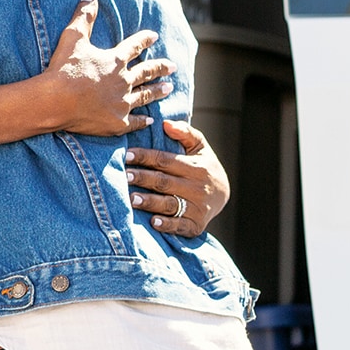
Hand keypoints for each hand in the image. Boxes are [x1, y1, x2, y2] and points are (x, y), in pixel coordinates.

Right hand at [32, 0, 173, 137]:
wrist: (56, 101)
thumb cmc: (63, 69)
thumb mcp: (72, 37)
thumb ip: (84, 15)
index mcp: (114, 60)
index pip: (134, 46)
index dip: (145, 40)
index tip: (154, 36)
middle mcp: (123, 81)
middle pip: (147, 72)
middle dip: (160, 67)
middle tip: (172, 66)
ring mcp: (122, 103)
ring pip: (146, 96)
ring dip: (158, 91)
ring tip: (169, 88)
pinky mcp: (117, 122)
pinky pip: (135, 121)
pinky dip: (143, 120)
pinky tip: (150, 120)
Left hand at [125, 119, 229, 238]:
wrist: (224, 193)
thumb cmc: (204, 166)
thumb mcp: (200, 147)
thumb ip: (185, 132)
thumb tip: (166, 124)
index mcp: (195, 167)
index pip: (165, 160)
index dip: (145, 157)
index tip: (127, 155)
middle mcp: (196, 187)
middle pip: (164, 182)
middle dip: (143, 179)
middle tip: (124, 176)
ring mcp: (197, 207)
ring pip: (169, 204)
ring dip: (150, 202)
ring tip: (132, 199)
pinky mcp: (196, 224)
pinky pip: (181, 226)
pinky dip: (168, 225)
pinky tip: (154, 222)